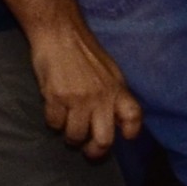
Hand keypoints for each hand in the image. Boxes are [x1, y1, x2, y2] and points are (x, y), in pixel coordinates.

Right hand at [26, 18, 141, 157]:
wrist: (60, 33)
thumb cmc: (84, 53)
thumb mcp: (110, 73)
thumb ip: (115, 95)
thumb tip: (119, 120)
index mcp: (117, 90)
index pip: (133, 118)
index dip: (130, 132)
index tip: (123, 137)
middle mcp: (101, 97)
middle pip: (104, 140)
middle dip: (95, 152)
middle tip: (88, 150)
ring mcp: (79, 99)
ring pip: (76, 136)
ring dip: (70, 138)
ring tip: (67, 129)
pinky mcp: (57, 97)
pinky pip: (54, 124)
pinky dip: (53, 123)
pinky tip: (54, 113)